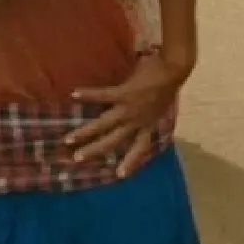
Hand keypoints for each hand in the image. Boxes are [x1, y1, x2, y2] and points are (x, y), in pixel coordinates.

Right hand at [66, 52, 193, 177]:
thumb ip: (148, 111)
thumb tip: (140, 112)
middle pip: (114, 140)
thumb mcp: (160, 104)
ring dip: (86, 131)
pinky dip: (89, 95)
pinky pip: (103, 96)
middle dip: (95, 150)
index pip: (140, 148)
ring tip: (69, 137)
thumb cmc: (167, 83)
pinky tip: (74, 94)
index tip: (120, 175)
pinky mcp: (124, 93)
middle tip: (78, 158)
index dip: (131, 161)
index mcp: (148, 124)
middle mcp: (137, 121)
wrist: (174, 68)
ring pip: (104, 124)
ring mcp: (130, 108)